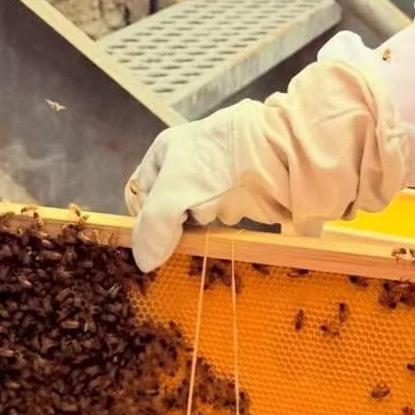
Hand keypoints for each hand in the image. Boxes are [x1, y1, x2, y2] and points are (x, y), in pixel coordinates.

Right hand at [127, 102, 275, 272]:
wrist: (274, 151)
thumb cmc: (214, 165)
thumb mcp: (171, 194)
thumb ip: (152, 229)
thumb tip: (144, 263)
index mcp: (164, 151)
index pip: (140, 193)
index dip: (144, 216)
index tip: (155, 234)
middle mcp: (184, 162)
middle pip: (168, 207)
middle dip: (176, 221)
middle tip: (185, 227)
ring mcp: (211, 177)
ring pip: (193, 214)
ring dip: (201, 220)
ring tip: (213, 212)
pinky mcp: (234, 191)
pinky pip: (218, 215)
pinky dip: (222, 218)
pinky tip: (232, 211)